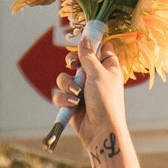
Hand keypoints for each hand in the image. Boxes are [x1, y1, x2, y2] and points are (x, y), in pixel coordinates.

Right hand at [52, 33, 126, 160]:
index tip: (83, 38)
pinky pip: (60, 95)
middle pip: (78, 60)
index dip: (91, 44)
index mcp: (107, 68)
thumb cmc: (106, 100)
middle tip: (73, 64)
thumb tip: (85, 37)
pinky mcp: (71, 104)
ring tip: (77, 94)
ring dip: (68, 84)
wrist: (101, 130)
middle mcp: (94, 78)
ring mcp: (82, 91)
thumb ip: (88, 55)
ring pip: (64, 78)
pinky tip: (73, 105)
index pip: (100, 49)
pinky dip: (64, 99)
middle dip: (72, 62)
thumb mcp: (98, 73)